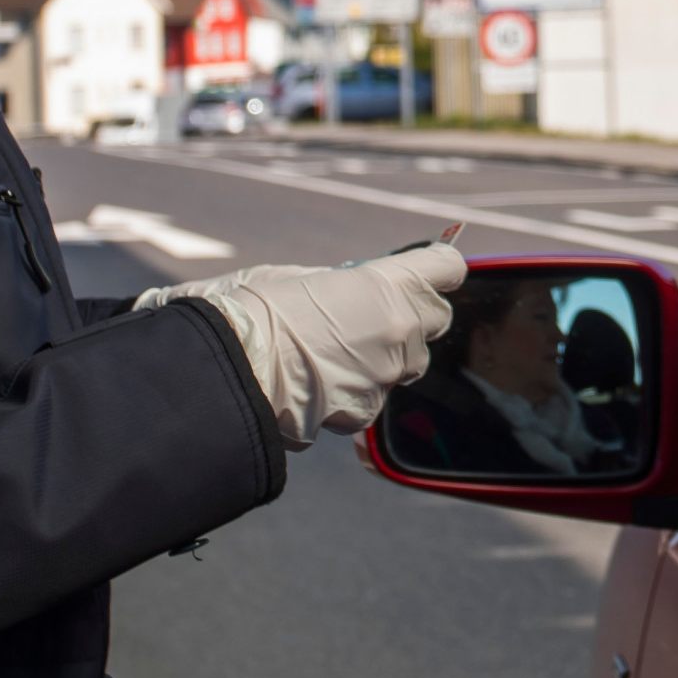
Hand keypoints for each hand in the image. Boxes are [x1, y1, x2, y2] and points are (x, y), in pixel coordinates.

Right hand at [140, 242, 465, 449]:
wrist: (231, 369)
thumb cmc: (253, 310)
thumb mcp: (296, 276)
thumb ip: (339, 284)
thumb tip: (347, 288)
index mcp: (386, 284)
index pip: (446, 266)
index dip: (435, 268)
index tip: (422, 269)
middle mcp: (399, 329)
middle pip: (436, 318)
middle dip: (413, 316)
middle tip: (375, 314)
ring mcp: (387, 373)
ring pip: (409, 363)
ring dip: (387, 357)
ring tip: (339, 351)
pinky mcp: (367, 411)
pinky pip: (375, 396)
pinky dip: (356, 391)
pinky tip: (320, 382)